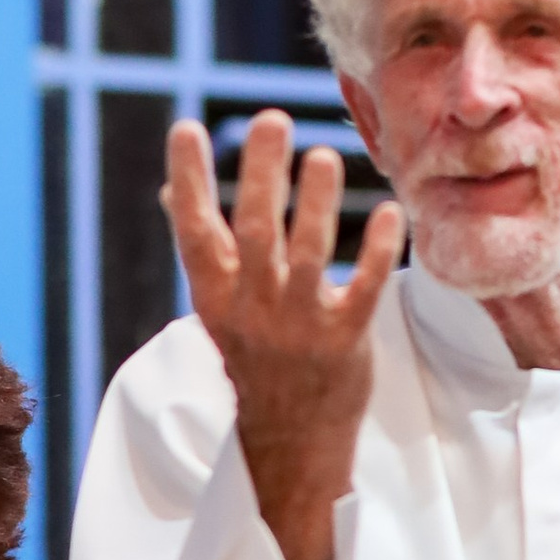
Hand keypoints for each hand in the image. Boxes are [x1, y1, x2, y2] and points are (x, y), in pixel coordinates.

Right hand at [164, 113, 404, 559]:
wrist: (290, 439)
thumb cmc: (256, 357)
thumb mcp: (219, 308)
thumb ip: (205, 249)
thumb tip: (169, 192)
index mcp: (216, 296)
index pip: (194, 230)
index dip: (188, 180)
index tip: (185, 128)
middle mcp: (251, 308)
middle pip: (254, 232)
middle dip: (262, 175)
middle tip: (272, 119)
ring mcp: (297, 326)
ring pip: (306, 257)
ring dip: (315, 204)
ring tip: (324, 155)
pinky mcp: (344, 342)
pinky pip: (359, 291)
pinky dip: (373, 251)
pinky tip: (390, 212)